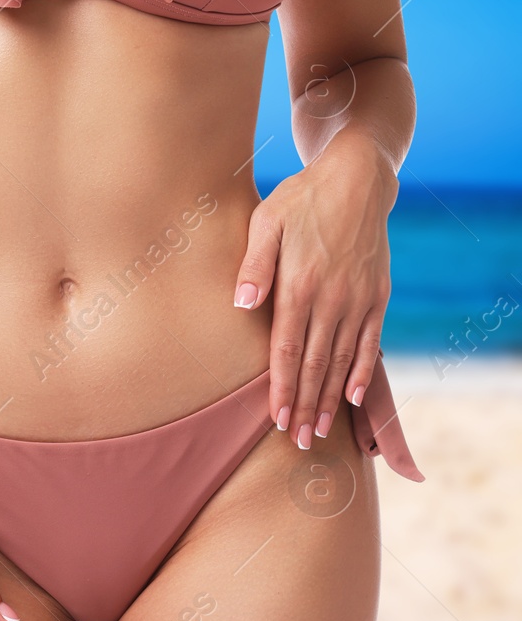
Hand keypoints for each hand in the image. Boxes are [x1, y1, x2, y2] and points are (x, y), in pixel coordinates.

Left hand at [233, 133, 397, 447]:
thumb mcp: (266, 222)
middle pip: (316, 363)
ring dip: (330, 398)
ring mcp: (360, 298)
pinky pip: (371, 342)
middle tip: (298, 442)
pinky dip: (362, 372)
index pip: (288, 349)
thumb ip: (254, 266)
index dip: (282, 388)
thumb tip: (242, 305)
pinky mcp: (378, 295)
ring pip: (343, 360)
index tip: (276, 419)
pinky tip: (351, 396)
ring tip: (320, 430)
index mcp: (300, 285)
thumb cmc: (300, 199)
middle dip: (306, 405)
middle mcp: (333, 298)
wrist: (357, 178)